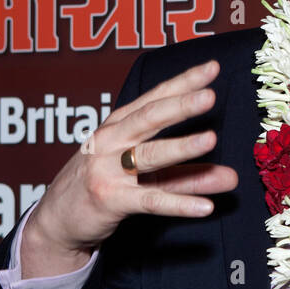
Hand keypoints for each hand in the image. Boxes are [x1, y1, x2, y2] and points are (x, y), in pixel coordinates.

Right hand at [21, 58, 237, 278]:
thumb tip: (230, 177)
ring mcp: (107, 169)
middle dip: (180, 105)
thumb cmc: (102, 186)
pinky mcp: (110, 200)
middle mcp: (111, 141)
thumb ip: (188, 174)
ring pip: (149, 155)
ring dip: (181, 147)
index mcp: (119, 125)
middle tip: (210, 95)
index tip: (212, 68)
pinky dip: (178, 203)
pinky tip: (205, 207)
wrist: (58, 220)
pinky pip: (149, 200)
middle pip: (149, 118)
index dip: (183, 82)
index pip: (155, 98)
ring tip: (211, 139)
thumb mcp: (144, 175)